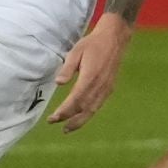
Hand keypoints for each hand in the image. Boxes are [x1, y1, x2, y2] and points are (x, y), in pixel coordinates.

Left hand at [46, 14, 132, 131]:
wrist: (114, 39)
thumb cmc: (92, 43)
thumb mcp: (76, 51)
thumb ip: (67, 68)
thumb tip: (58, 83)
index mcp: (90, 77)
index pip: (75, 100)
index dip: (64, 111)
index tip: (52, 118)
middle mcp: (99, 86)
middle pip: (84, 109)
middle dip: (70, 119)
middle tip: (57, 126)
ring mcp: (106, 88)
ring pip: (93, 109)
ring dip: (80, 121)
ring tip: (68, 128)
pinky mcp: (109, 88)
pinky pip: (98, 105)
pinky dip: (89, 113)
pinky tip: (81, 117)